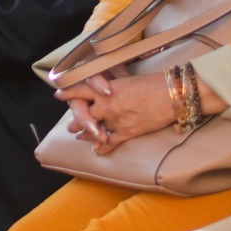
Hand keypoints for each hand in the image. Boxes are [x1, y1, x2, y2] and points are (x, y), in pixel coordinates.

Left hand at [53, 71, 225, 155]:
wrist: (171, 94)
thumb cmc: (153, 83)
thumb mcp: (129, 79)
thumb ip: (115, 85)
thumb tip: (108, 88)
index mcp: (107, 88)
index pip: (81, 90)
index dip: (68, 93)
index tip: (59, 95)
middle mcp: (107, 104)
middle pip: (84, 114)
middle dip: (76, 121)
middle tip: (71, 126)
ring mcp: (116, 119)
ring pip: (94, 130)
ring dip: (87, 134)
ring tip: (81, 137)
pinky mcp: (127, 132)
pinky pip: (110, 142)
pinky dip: (103, 148)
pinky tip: (98, 151)